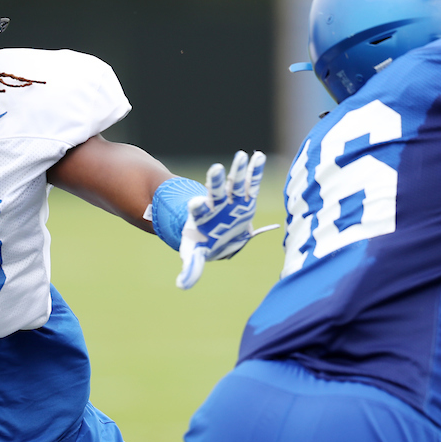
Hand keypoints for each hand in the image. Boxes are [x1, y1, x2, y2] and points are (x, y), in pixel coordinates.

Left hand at [176, 150, 277, 289]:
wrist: (212, 232)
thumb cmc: (202, 242)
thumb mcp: (194, 254)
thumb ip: (191, 267)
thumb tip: (182, 285)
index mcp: (201, 218)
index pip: (198, 210)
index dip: (198, 206)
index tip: (197, 202)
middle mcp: (215, 206)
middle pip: (214, 192)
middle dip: (215, 182)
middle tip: (215, 169)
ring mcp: (230, 200)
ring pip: (233, 184)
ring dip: (237, 170)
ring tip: (241, 155)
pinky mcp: (244, 198)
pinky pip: (250, 183)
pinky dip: (254, 171)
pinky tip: (258, 156)